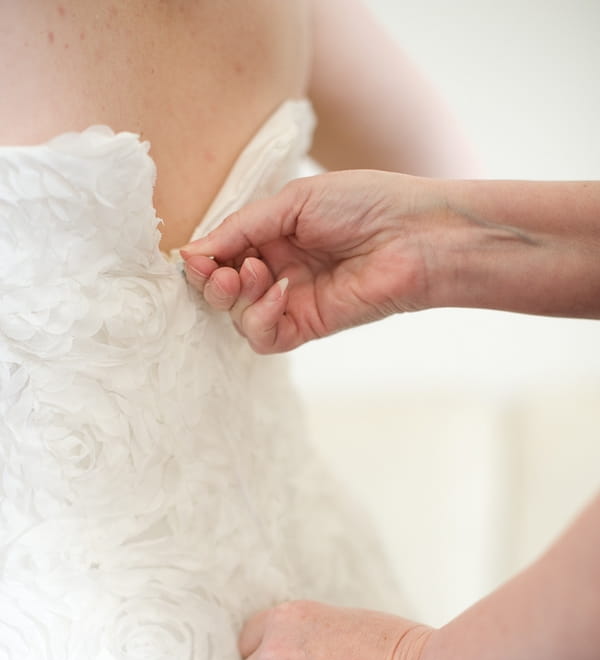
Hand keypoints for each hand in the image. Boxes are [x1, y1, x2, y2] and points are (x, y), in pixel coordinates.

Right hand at [181, 170, 439, 353]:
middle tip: (224, 270)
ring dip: (236, 296)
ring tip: (258, 273)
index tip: (193, 255)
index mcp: (274, 233)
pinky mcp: (308, 326)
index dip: (203, 257)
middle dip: (212, 280)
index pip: (221, 253)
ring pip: (237, 315)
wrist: (416, 235)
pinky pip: (263, 337)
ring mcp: (292, 300)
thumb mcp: (294, 201)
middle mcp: (278, 268)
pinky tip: (279, 292)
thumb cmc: (366, 204)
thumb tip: (190, 252)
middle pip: (222, 289)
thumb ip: (241, 227)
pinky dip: (259, 318)